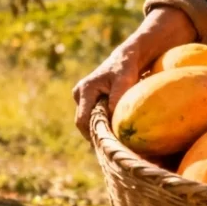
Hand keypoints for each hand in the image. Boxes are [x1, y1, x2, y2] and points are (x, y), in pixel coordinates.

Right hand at [71, 7, 197, 142]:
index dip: (93, 134)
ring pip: (89, 122)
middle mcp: (79, 95)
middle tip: (114, 147)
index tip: (108, 144)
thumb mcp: (125, 80)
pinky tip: (117, 133)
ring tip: (117, 141)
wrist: (127, 57)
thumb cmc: (127, 67)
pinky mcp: (90, 101)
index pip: (82, 120)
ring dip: (101, 130)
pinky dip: (104, 125)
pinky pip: (94, 118)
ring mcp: (83, 98)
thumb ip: (117, 98)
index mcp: (84, 90)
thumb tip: (112, 121)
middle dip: (97, 134)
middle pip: (84, 124)